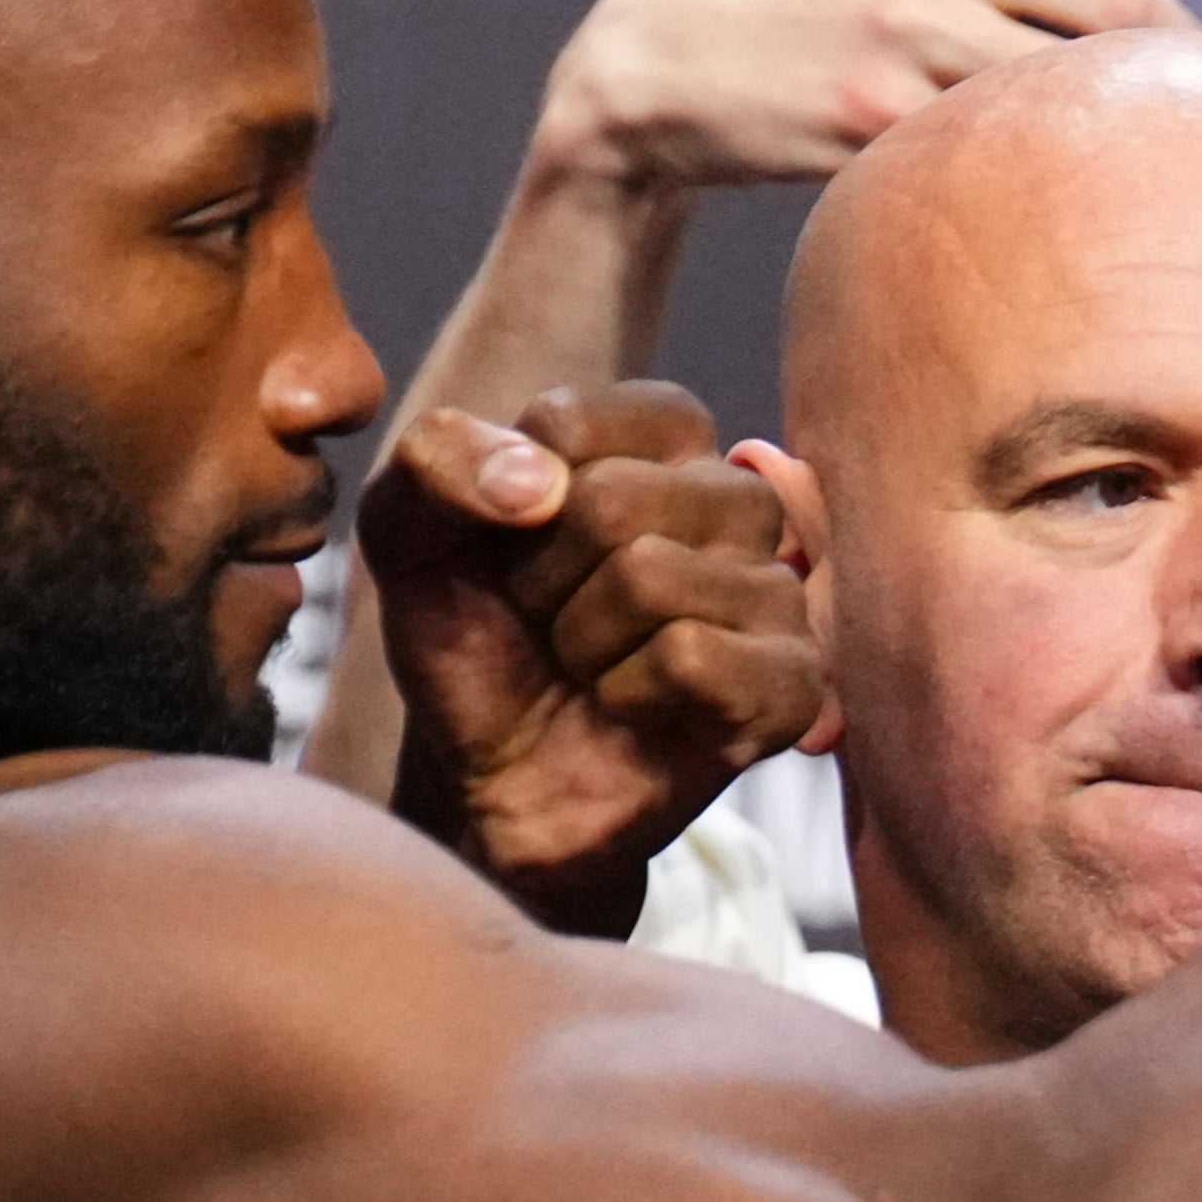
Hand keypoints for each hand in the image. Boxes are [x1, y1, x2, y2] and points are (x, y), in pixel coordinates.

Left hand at [368, 381, 826, 937]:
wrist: (496, 778)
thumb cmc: (477, 638)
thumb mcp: (411, 533)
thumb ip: (436, 461)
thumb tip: (538, 483)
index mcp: (665, 435)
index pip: (569, 423)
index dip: (506, 503)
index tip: (514, 547)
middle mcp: (736, 499)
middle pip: (611, 500)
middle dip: (542, 580)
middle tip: (551, 622)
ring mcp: (776, 591)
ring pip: (651, 576)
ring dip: (581, 642)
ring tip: (591, 666)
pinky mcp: (791, 684)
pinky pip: (691, 656)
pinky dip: (627, 693)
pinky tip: (633, 710)